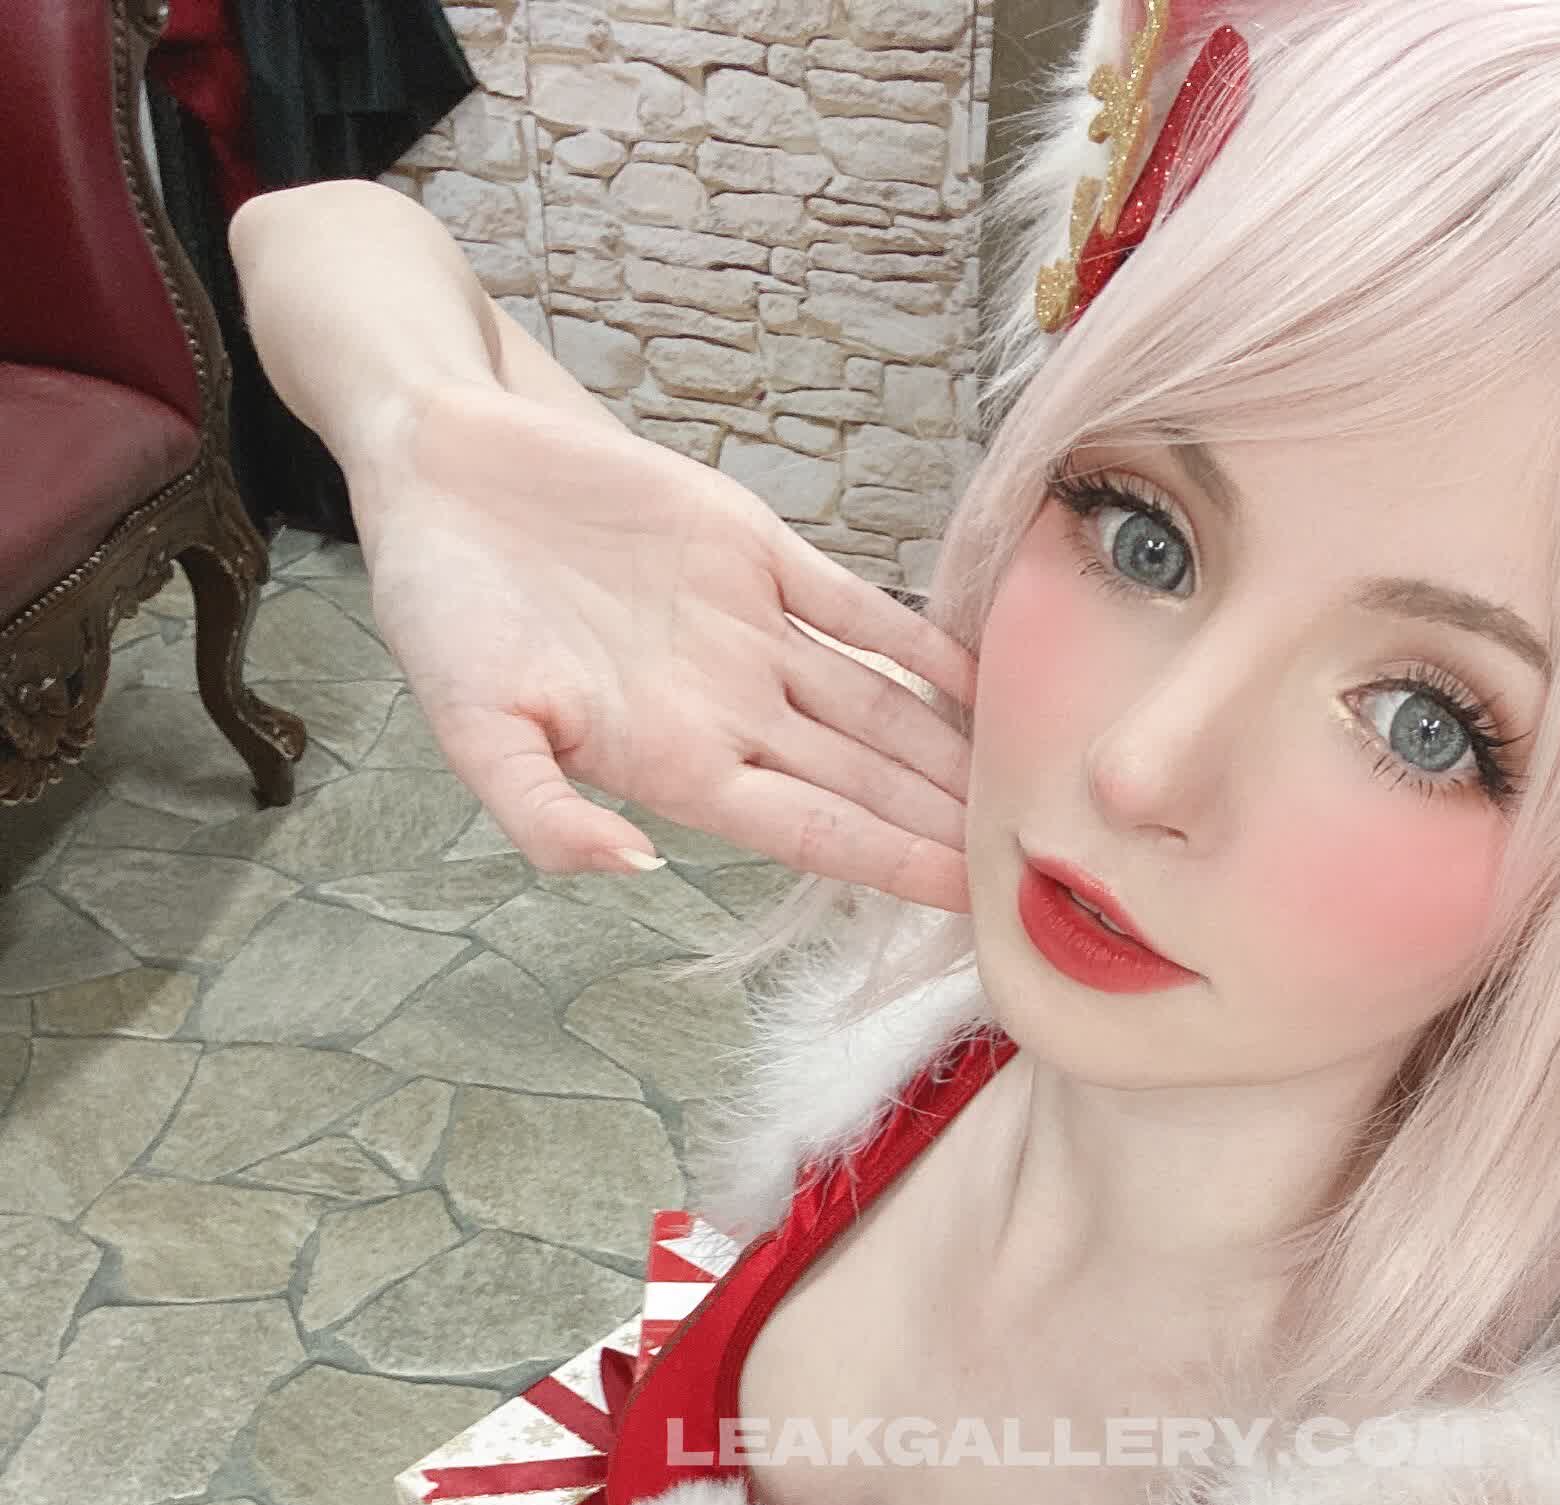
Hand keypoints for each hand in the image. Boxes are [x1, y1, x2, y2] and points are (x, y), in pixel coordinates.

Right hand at [348, 382, 977, 907]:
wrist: (441, 466)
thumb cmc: (441, 607)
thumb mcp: (468, 725)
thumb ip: (540, 811)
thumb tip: (628, 870)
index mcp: (673, 765)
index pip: (810, 830)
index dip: (889, 863)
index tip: (964, 899)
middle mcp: (728, 712)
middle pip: (864, 781)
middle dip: (943, 823)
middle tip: (1035, 860)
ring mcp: (750, 632)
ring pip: (875, 705)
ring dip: (948, 747)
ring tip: (1030, 784)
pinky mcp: (755, 550)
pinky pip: (856, 607)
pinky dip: (919, 641)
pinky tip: (983, 678)